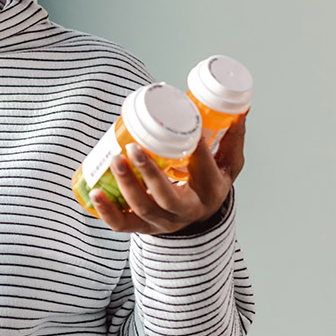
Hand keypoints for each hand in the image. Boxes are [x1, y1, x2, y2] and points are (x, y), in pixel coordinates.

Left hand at [91, 112, 246, 234]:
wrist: (200, 218)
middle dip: (149, 174)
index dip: (195, 148)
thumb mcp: (228, 164)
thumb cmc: (210, 183)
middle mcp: (188, 210)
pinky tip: (95, 193)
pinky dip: (107, 211)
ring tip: (114, 159)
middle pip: (168, 197)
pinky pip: (123, 225)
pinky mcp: (144, 228)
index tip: (185, 125)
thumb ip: (232, 137)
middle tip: (133, 148)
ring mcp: (164, 222)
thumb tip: (240, 108)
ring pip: (144, 209)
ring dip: (126, 186)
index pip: (204, 169)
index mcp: (211, 191)